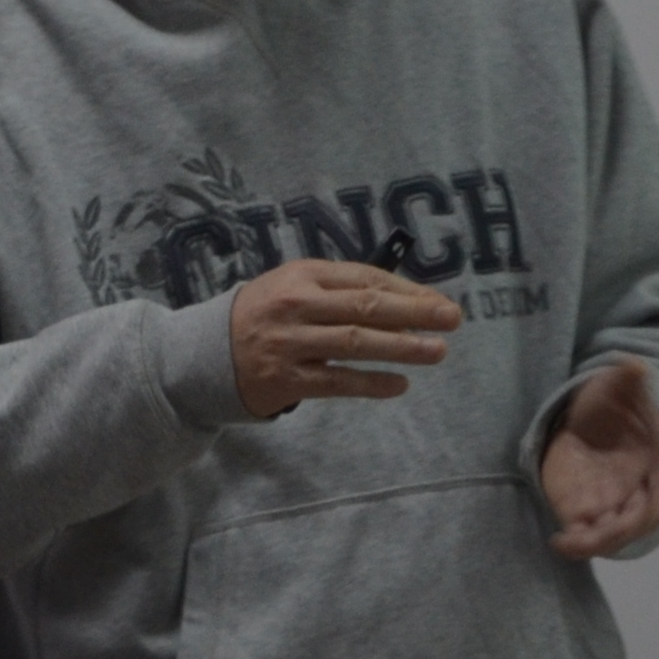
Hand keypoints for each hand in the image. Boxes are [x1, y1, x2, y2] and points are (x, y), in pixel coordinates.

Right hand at [231, 261, 463, 416]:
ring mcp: (291, 343)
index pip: (366, 278)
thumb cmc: (265, 315)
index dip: (407, 290)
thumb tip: (406, 299)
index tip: (439, 301)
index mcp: (304, 274)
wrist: (206, 352)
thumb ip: (340, 289)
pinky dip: (371, 383)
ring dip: (402, 347)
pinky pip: (337, 381)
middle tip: (452, 319)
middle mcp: (298, 305)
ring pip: (356, 343)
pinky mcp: (286, 379)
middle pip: (366, 306)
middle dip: (415, 312)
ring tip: (437, 351)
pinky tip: (400, 384)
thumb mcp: (295, 286)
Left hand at [537, 359, 658, 559]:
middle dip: (611, 534)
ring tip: (565, 543)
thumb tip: (636, 365)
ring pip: (607, 536)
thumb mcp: (620, 388)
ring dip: (590, 544)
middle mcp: (639, 496)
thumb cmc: (614, 402)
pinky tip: (557, 540)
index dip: (646, 514)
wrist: (590, 417)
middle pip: (632, 526)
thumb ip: (629, 380)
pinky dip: (574, 542)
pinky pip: (584, 535)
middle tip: (584, 536)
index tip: (625, 518)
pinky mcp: (586, 513)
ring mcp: (613, 507)